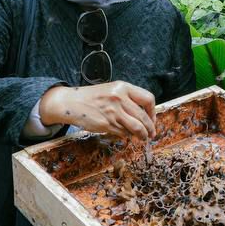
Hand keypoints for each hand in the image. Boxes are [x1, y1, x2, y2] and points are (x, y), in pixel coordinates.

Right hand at [38, 82, 156, 139]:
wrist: (71, 102)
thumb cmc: (93, 97)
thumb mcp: (112, 90)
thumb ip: (127, 99)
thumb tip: (144, 114)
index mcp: (123, 87)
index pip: (148, 99)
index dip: (153, 112)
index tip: (152, 119)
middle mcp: (120, 98)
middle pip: (144, 117)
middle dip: (150, 128)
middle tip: (151, 134)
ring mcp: (113, 112)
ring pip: (136, 127)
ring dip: (142, 135)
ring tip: (143, 138)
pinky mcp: (107, 124)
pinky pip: (124, 133)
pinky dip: (127, 135)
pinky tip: (126, 135)